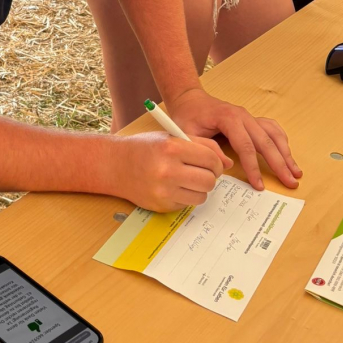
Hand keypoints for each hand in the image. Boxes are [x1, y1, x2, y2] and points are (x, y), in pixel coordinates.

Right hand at [114, 132, 232, 211]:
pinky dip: (187, 197)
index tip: (213, 164)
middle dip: (210, 177)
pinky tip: (174, 187)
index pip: (211, 159)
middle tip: (202, 172)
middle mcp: (168, 170)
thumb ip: (201, 145)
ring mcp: (164, 190)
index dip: (217, 163)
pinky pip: (188, 204)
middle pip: (209, 180)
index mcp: (172, 147)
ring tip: (188, 180)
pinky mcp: (162, 205)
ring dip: (200, 189)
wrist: (115, 164)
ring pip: (202, 195)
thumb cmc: (145, 148)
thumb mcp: (171, 137)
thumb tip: (227, 163)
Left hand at [167, 87, 301, 190]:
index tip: (259, 185)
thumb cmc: (187, 116)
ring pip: (273, 135)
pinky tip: (287, 154)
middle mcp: (244, 116)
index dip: (253, 167)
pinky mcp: (252, 120)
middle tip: (290, 182)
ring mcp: (250, 117)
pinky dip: (282, 141)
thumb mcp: (188, 133)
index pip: (246, 146)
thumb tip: (226, 164)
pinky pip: (271, 128)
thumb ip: (204, 148)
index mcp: (228, 118)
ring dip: (286, 154)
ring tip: (296, 172)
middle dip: (279, 163)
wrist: (189, 99)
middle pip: (265, 141)